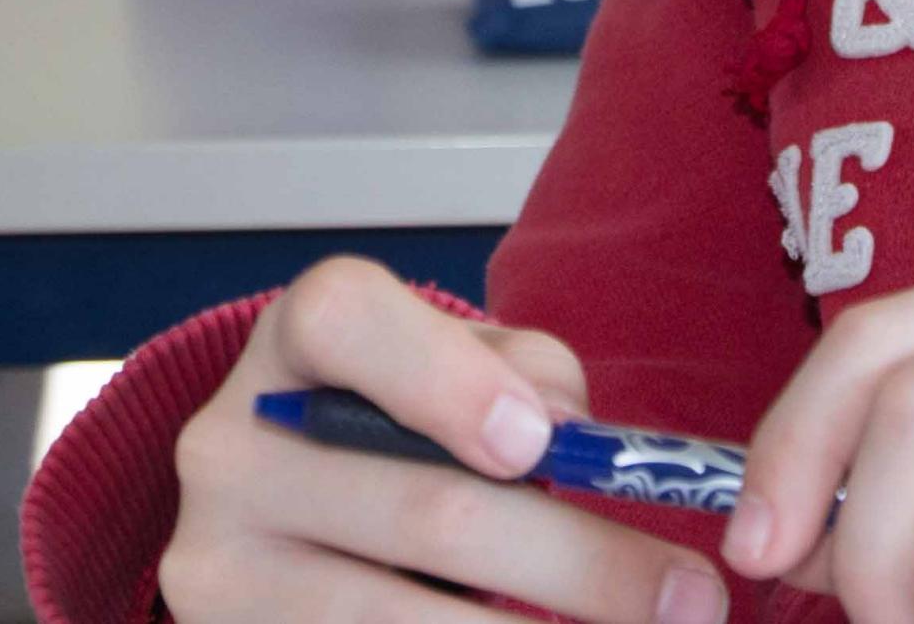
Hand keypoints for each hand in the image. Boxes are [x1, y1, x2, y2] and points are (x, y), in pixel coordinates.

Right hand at [161, 255, 725, 623]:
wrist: (290, 516)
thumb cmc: (403, 422)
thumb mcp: (460, 366)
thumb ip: (526, 378)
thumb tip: (578, 445)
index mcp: (292, 342)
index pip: (342, 321)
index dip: (443, 381)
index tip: (539, 448)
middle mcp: (233, 448)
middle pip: (421, 510)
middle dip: (580, 563)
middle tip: (692, 600)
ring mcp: (222, 565)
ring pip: (400, 621)